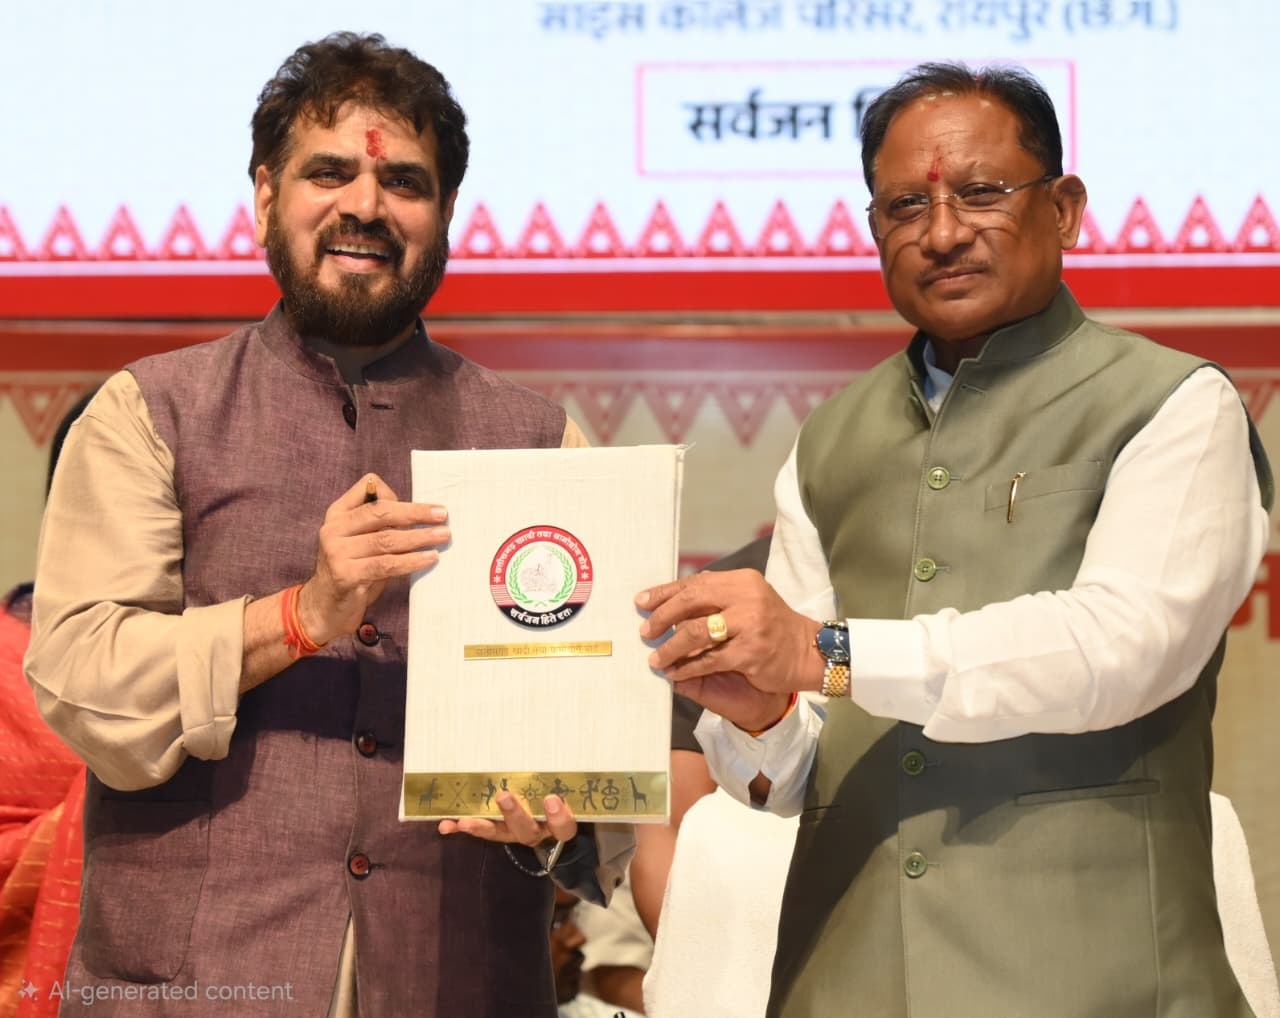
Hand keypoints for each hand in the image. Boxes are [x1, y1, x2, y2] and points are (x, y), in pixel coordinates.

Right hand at [299, 474, 449, 644]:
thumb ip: (381, 526)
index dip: (397, 494)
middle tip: (443, 515)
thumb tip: (424, 513)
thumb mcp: (362, 542)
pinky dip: (411, 561)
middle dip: (416, 513)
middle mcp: (333, 529)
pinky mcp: (345, 575)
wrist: (324, 608)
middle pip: (381, 512)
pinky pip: (386, 564)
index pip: (367, 488)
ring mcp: (337, 552)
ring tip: (443, 536)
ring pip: (386, 539)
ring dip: (419, 537)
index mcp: (337, 514)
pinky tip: (430, 558)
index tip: (424, 506)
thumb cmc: (353, 571)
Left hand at [438, 793, 578, 847]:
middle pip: (528, 830)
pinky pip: (482, 830)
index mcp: (563, 824)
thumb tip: (615, 755)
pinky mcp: (500, 829)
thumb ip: (587, 782)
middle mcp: (540, 831)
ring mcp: (518, 831)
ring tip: (464, 821)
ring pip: (501, 833)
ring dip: (482, 826)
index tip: (553, 799)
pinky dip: (463, 828)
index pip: (566, 827)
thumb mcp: (583, 791)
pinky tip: (445, 825)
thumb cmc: (574, 794)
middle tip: (504, 795)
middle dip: (515, 814)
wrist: (562, 821)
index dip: (560, 817)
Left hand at [636, 569, 823, 728]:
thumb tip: (671, 601)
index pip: (695, 584)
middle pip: (691, 602)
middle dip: (663, 617)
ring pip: (696, 633)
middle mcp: (746, 598)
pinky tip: (675, 672)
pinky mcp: (751, 653)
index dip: (665, 592)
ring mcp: (750, 625)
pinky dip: (687, 667)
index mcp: (742, 581)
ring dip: (671, 647)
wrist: (808, 653)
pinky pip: (708, 660)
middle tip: (646, 631)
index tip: (642, 602)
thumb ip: (716, 598)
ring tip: (656, 657)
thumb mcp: (748, 601)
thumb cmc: (771, 627)